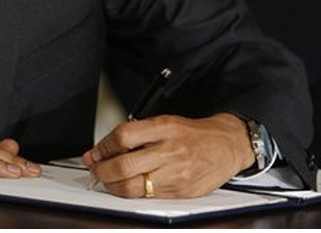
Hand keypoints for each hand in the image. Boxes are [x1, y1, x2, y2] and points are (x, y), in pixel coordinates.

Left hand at [82, 113, 254, 197]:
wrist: (226, 146)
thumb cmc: (192, 134)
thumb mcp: (164, 122)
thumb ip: (136, 132)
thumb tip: (105, 148)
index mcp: (163, 128)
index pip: (122, 137)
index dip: (102, 147)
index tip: (94, 153)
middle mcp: (169, 151)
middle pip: (123, 165)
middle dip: (101, 170)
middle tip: (95, 169)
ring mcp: (175, 174)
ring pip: (132, 187)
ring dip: (112, 185)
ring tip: (107, 180)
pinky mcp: (180, 192)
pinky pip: (147, 197)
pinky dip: (131, 193)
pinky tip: (126, 186)